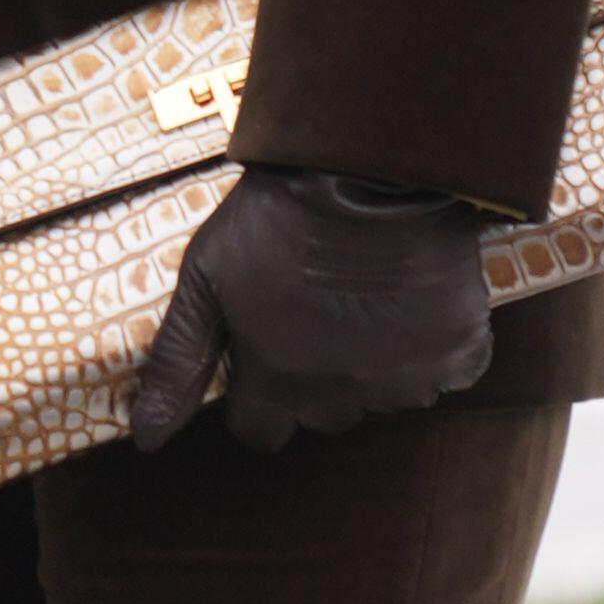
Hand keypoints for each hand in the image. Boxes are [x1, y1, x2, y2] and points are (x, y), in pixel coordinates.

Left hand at [121, 169, 497, 461]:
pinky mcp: (458, 350)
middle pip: (324, 414)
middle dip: (317, 376)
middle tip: (320, 310)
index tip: (270, 354)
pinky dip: (437, 343)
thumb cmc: (274, 215)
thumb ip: (178, 364)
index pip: (260, 431)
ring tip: (367, 295)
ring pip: (385, 394)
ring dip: (377, 361)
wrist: (366, 163)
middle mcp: (340, 395)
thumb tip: (145, 440)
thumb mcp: (205, 280)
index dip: (260, 396)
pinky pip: (449, 370)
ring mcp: (403, 378)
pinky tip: (417, 298)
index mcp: (276, 384)